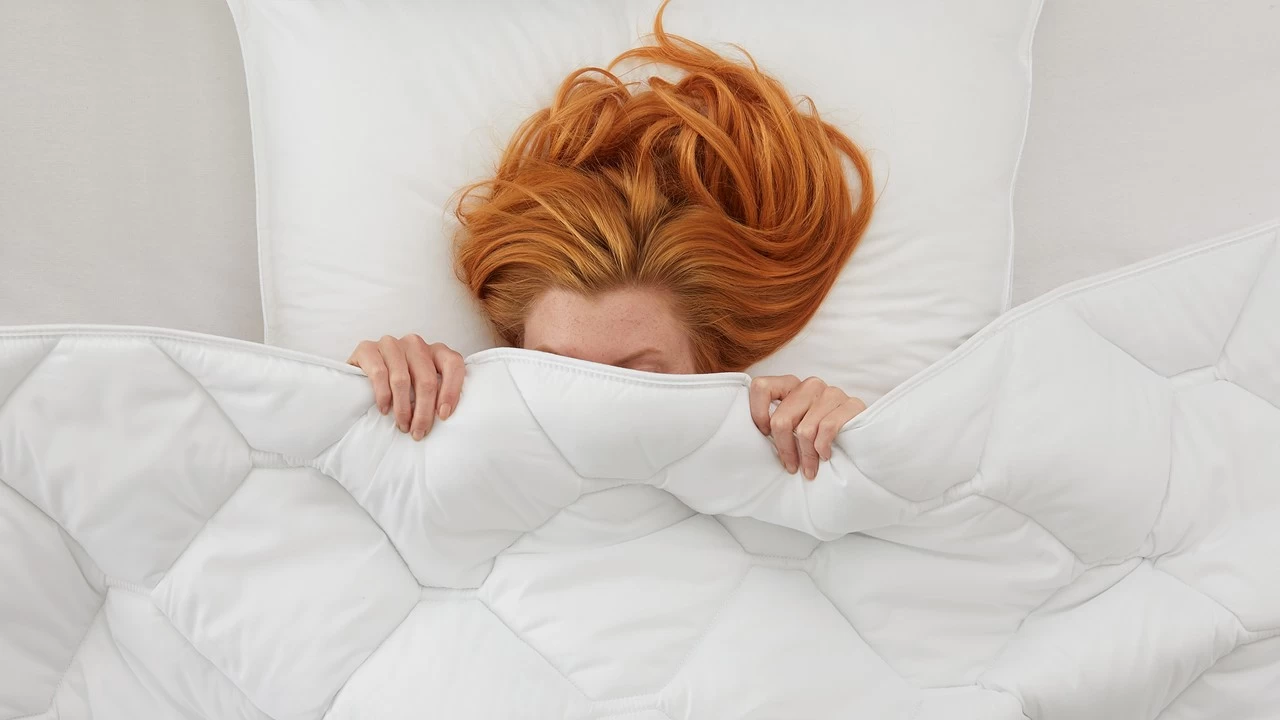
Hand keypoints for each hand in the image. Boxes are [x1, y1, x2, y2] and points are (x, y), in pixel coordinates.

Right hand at [347, 335, 464, 440]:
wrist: (360, 379)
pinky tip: (384, 410)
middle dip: (424, 411)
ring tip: (403, 426)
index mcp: (435, 350)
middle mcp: (415, 343)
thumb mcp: (423, 387)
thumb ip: (438, 393)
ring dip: (403, 409)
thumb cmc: (400, 387)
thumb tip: (446, 416)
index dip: (451, 391)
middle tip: (419, 432)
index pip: (453, 364)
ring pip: (402, 380)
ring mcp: (391, 344)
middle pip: (426, 379)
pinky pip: (379, 374)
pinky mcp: (367, 348)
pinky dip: (383, 396)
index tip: (443, 415)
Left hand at [748, 375, 866, 479]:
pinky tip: (825, 456)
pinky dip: (823, 448)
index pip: (761, 387)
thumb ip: (776, 423)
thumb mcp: (793, 426)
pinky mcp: (852, 404)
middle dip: (785, 449)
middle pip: (781, 419)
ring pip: (805, 430)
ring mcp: (831, 393)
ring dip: (806, 456)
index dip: (757, 413)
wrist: (862, 438)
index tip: (765, 435)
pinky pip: (827, 429)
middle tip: (791, 466)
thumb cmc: (818, 434)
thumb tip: (749, 437)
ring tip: (809, 469)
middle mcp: (810, 385)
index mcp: (790, 385)